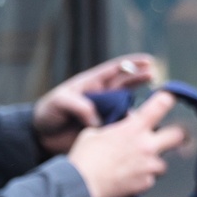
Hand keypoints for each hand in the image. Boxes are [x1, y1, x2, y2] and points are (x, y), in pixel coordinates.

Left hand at [32, 55, 157, 153]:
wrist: (42, 136)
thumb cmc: (49, 112)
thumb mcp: (59, 102)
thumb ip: (78, 105)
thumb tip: (97, 119)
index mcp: (91, 83)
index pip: (115, 69)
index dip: (132, 64)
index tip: (148, 61)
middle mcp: (101, 95)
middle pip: (126, 83)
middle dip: (141, 78)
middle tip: (154, 76)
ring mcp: (104, 112)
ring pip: (126, 105)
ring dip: (138, 106)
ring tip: (151, 109)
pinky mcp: (103, 129)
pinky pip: (120, 126)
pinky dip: (130, 126)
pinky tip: (139, 129)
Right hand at [66, 90, 183, 196]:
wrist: (82, 185)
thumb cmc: (85, 158)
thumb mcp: (95, 132)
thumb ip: (114, 126)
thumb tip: (123, 123)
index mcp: (134, 127)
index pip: (161, 105)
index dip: (168, 99)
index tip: (169, 99)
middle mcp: (146, 145)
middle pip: (177, 135)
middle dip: (175, 136)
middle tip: (168, 137)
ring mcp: (148, 166)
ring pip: (163, 163)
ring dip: (154, 163)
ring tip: (137, 166)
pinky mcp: (146, 183)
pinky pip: (150, 179)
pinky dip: (142, 179)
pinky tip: (129, 179)